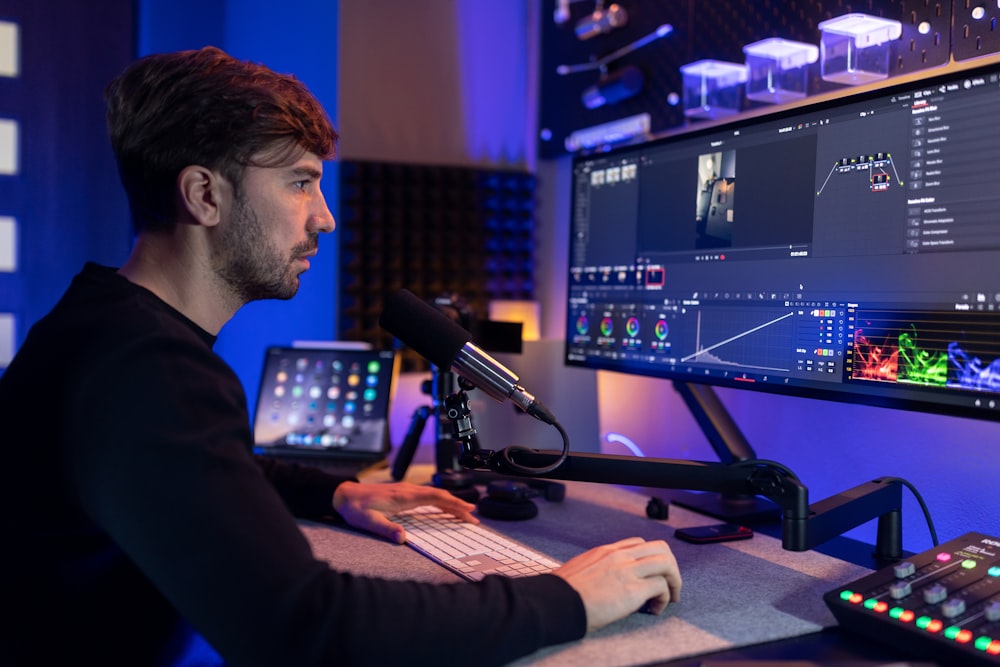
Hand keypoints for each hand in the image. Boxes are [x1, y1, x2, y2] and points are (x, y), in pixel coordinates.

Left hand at [332, 481, 477, 543]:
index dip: (454, 503)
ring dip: (450, 503)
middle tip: (473, 516)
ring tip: (464, 513)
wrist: (344, 495)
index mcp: (404, 496)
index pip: (436, 497)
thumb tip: (402, 538)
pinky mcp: (402, 494)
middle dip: (458, 505)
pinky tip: (443, 508)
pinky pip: (426, 496)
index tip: (469, 510)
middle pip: (440, 496)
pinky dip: (439, 502)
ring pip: (434, 495)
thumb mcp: (368, 522)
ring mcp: (406, 491)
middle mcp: (408, 491)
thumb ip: (385, 529)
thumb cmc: (355, 508)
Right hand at [553, 537, 681, 631]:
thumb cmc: (562, 592)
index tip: (652, 574)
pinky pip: (661, 587)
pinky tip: (654, 609)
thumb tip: (605, 581)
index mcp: (606, 551)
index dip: (651, 558)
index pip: (639, 543)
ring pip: (666, 563)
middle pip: (660, 548)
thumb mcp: (581, 568)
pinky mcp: (632, 590)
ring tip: (670, 598)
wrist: (555, 602)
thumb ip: (597, 568)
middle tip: (670, 584)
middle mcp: (619, 556)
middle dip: (671, 566)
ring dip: (674, 581)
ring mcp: (627, 571)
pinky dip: (664, 599)